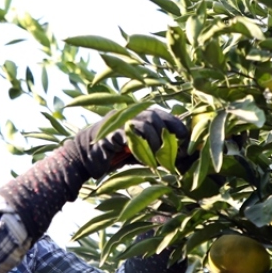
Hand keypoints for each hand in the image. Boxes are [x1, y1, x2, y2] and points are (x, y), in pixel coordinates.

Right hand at [69, 108, 189, 178]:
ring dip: (154, 142)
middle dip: (165, 135)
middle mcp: (129, 115)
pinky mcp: (109, 135)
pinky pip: (127, 136)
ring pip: (143, 124)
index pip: (162, 114)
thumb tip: (182, 155)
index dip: (175, 124)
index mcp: (138, 116)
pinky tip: (142, 159)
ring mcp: (118, 123)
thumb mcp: (140, 150)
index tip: (185, 138)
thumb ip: (157, 149)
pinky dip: (138, 147)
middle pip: (153, 116)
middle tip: (170, 153)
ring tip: (157, 158)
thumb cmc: (117, 153)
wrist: (86, 156)